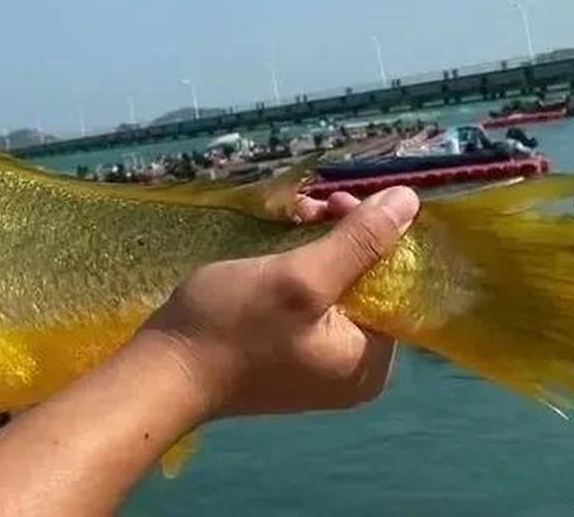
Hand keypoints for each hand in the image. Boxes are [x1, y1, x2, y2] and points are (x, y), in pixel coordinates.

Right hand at [141, 186, 418, 416]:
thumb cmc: (231, 326)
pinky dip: (298, 272)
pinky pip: (312, 306)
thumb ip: (359, 241)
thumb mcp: (299, 276)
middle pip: (368, 286)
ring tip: (290, 219)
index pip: (397, 284)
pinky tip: (275, 248)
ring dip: (318, 249)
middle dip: (343, 239)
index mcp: (371, 362)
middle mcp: (355, 370)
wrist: (163, 372)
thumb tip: (410, 201)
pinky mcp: (290, 356)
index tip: (340, 204)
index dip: (376, 236)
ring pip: (338, 290)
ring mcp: (321, 367)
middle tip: (310, 207)